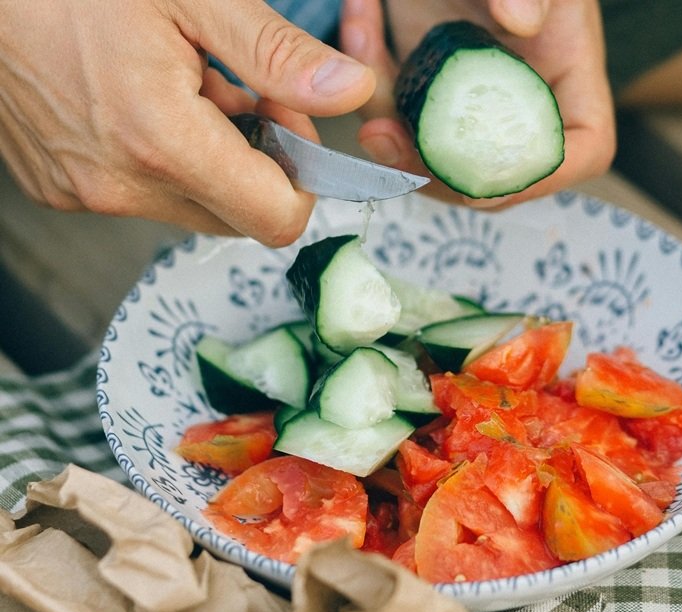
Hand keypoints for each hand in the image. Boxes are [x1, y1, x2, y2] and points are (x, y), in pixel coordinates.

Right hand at [0, 0, 374, 245]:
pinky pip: (145, 196)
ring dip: (212, 160)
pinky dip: (164, 161)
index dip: (302, 176)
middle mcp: (120, 184)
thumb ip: (277, 54)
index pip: (276, 219)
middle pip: (240, 217)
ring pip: (195, 208)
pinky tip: (143, 104)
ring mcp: (86, 193)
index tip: (287, 119)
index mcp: (161, 140)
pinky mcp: (61, 190)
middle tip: (238, 91)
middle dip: (259, 163)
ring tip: (183, 88)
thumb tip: (352, 93)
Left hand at [339, 0, 614, 208]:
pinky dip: (369, 84)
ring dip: (387, 134)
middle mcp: (521, 98)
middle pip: (494, 171)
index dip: (539, 176)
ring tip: (362, 84)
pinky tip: (359, 23)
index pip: (582, 149)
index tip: (481, 179)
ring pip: (435, 153)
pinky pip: (398, 111)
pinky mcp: (429, 86)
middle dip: (434, 169)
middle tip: (383, 139)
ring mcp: (472, 98)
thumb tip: (521, 20)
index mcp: (568, 74)